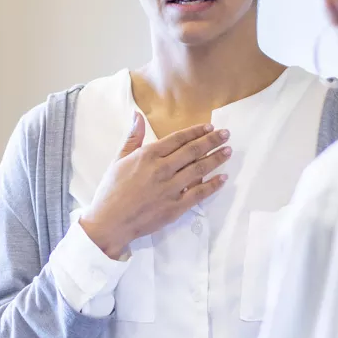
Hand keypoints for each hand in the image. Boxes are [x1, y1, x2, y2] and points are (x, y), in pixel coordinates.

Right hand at [79, 113, 230, 257]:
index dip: (195, 132)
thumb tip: (137, 115)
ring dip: (216, 159)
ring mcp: (171, 188)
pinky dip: (213, 185)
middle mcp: (162, 169)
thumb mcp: (118, 159)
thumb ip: (132, 137)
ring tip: (228, 151)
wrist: (109, 222)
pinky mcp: (175, 207)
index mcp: (148, 155)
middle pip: (193, 151)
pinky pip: (199, 194)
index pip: (178, 139)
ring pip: (199, 169)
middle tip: (226, 134)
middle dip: (212, 141)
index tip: (209, 127)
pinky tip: (223, 178)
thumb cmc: (111, 190)